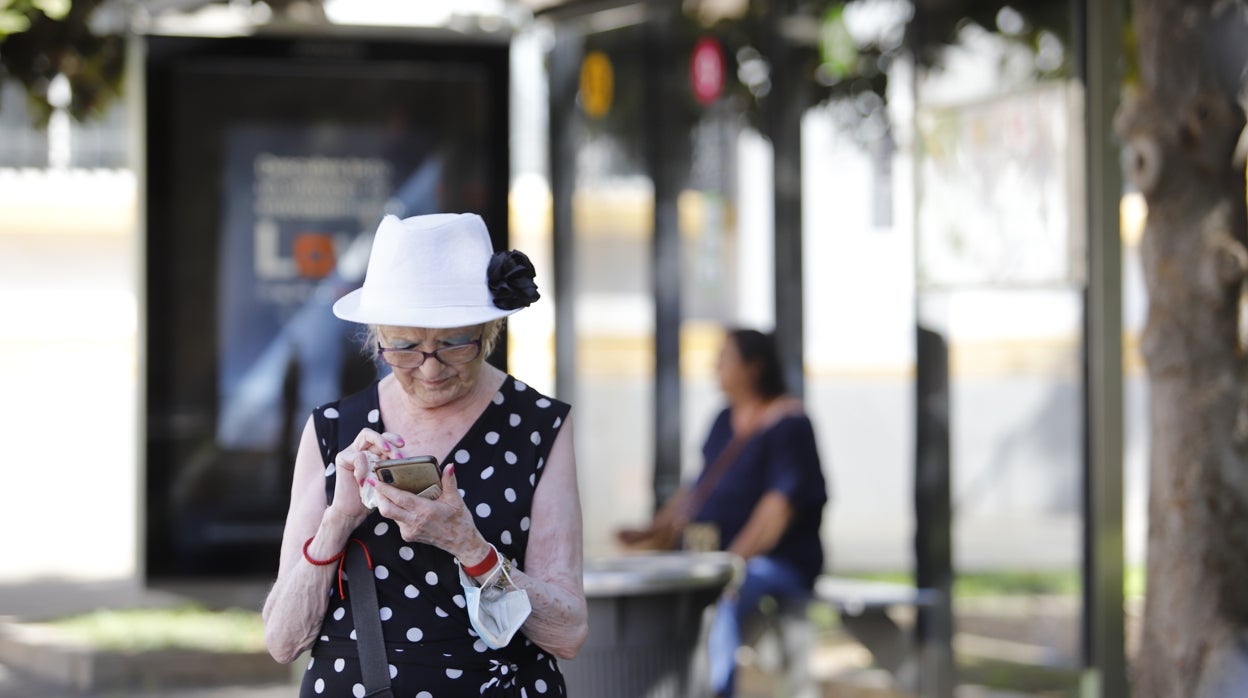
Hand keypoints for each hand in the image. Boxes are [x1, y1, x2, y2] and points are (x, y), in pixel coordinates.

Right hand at [328, 428, 406, 527]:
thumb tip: (408, 461)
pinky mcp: (342, 458)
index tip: (403, 446)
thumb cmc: (371, 496)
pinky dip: (363, 467)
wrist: (353, 511)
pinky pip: (357, 456)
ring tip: (386, 457)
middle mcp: (363, 448)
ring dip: (380, 444)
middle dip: (389, 441)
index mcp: (374, 452)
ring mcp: (352, 452)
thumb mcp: (387, 480)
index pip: (385, 437)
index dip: (394, 438)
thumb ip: (393, 468)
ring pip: (366, 436)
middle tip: (398, 455)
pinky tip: (364, 480)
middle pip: (377, 433)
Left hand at [374, 464, 488, 562]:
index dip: (385, 489)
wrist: (461, 543)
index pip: (399, 499)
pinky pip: (397, 521)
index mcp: (425, 511)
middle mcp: (414, 522)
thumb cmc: (459, 520)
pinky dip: (395, 511)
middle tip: (376, 484)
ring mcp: (410, 531)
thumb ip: (449, 481)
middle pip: (386, 510)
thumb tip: (449, 465)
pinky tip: (399, 503)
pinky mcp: (408, 536)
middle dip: (378, 497)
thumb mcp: (455, 499)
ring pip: (390, 516)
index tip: (375, 480)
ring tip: (385, 491)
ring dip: (386, 503)